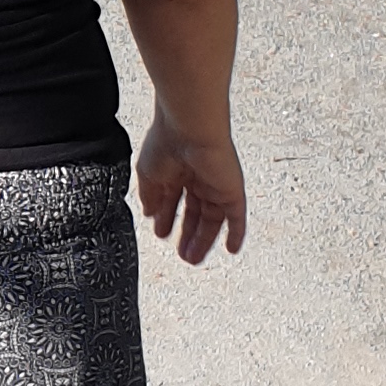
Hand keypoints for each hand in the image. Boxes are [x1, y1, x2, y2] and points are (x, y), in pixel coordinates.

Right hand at [136, 113, 246, 262]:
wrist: (190, 128)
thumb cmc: (167, 141)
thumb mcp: (147, 175)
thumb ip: (149, 197)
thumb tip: (149, 214)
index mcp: (176, 170)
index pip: (173, 200)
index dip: (168, 219)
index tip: (163, 233)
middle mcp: (197, 177)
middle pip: (195, 213)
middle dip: (187, 234)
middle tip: (182, 253)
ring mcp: (216, 185)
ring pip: (213, 219)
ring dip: (204, 240)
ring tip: (193, 258)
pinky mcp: (232, 191)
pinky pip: (237, 217)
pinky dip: (236, 233)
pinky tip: (232, 248)